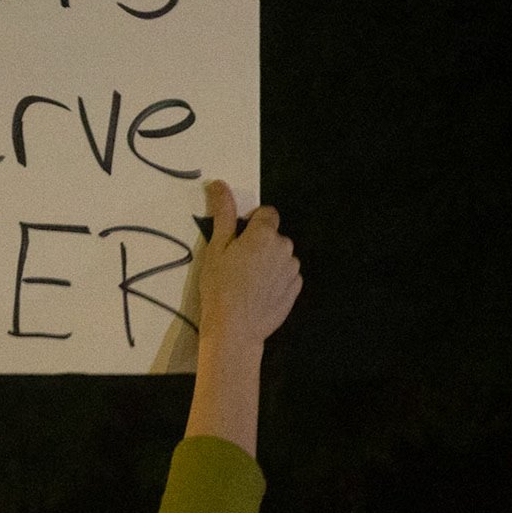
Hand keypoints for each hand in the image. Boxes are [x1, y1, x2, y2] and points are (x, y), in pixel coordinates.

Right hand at [196, 180, 301, 348]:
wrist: (235, 329)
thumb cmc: (220, 287)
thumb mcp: (215, 248)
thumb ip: (223, 214)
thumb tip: (220, 184)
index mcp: (264, 234)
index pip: (267, 213)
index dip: (252, 223)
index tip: (237, 240)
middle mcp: (284, 247)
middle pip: (273, 236)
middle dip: (259, 244)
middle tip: (237, 264)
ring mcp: (293, 269)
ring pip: (280, 256)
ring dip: (268, 262)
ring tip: (247, 281)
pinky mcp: (296, 288)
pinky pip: (286, 275)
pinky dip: (275, 279)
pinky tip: (258, 292)